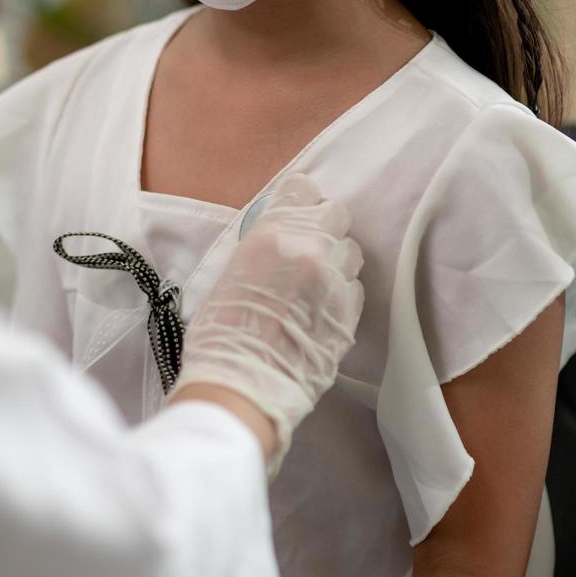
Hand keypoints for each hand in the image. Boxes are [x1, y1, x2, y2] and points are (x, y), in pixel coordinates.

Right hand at [171, 173, 364, 471]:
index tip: (294, 211)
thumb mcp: (229, 273)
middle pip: (336, 216)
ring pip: (351, 252)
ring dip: (336, 260)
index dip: (299, 201)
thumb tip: (277, 242)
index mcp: (272, 235)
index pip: (302, 191)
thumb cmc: (220, 335)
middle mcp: (311, 251)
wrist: (241, 386)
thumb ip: (261, 249)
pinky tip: (321, 307)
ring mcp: (336, 284)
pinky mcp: (350, 315)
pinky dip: (343, 291)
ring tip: (315, 281)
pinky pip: (355, 288)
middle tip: (307, 246)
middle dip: (323, 227)